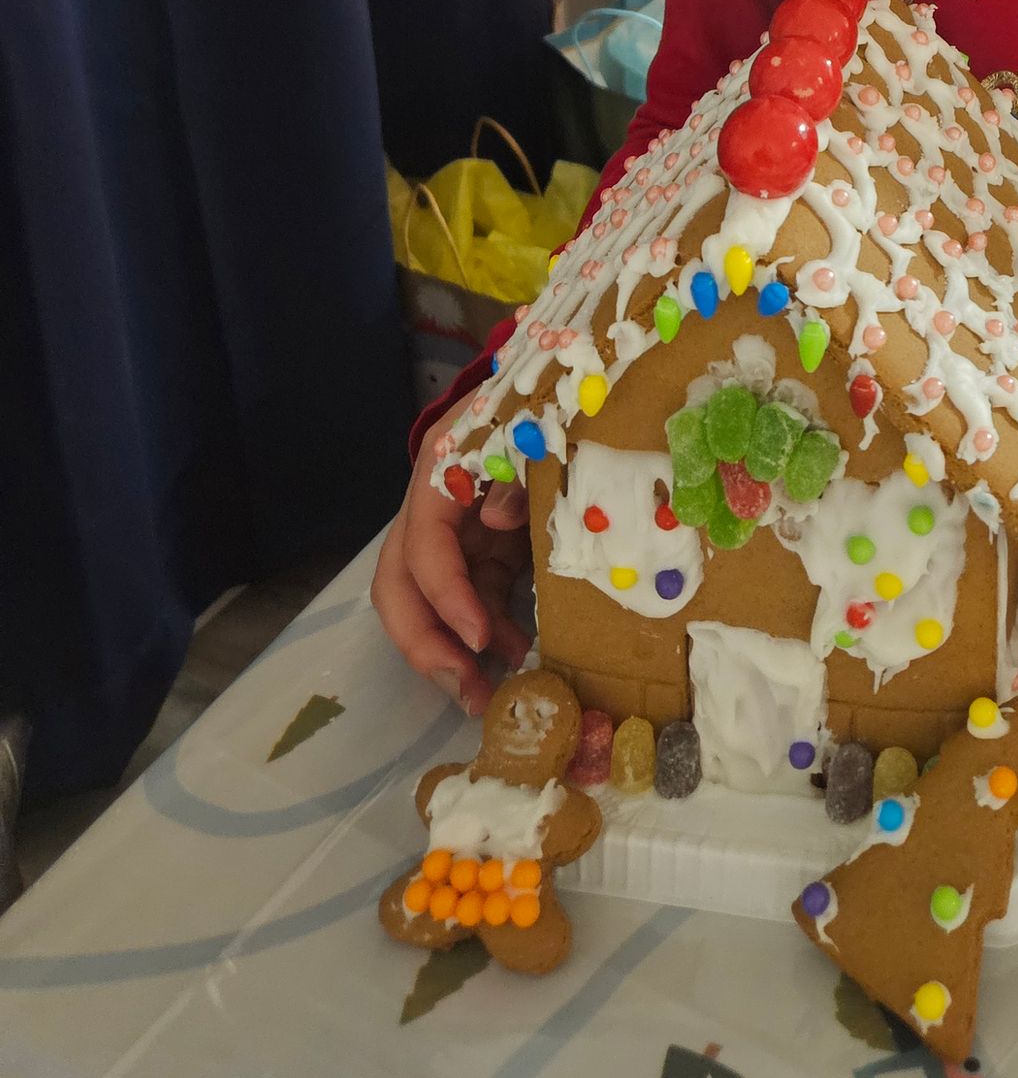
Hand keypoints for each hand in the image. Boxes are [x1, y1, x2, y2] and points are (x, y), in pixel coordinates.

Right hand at [371, 395, 532, 714]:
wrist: (557, 386)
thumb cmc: (544, 404)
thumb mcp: (534, 430)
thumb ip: (518, 471)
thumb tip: (496, 519)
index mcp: (440, 474)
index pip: (423, 546)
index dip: (446, 595)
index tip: (480, 639)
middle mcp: (433, 511)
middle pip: (400, 588)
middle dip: (425, 645)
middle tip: (466, 689)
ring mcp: (455, 535)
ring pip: (430, 605)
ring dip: (454, 652)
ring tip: (493, 692)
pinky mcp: (481, 551)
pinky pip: (472, 601)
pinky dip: (488, 631)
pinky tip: (518, 652)